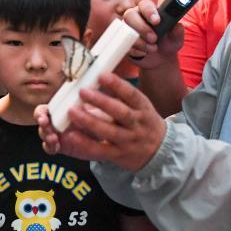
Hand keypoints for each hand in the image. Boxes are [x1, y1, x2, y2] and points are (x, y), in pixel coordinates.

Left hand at [34, 73, 165, 171]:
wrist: (158, 151)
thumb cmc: (142, 122)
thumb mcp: (140, 106)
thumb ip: (121, 94)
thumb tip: (97, 75)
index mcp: (143, 109)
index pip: (132, 95)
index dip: (117, 85)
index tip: (102, 75)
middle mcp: (137, 125)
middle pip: (121, 113)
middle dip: (101, 102)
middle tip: (82, 91)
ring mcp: (128, 142)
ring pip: (109, 132)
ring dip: (89, 121)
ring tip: (72, 111)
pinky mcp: (117, 155)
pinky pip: (100, 150)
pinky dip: (86, 143)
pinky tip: (72, 136)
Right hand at [123, 0, 184, 68]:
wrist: (161, 58)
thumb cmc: (168, 42)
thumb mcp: (176, 38)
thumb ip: (178, 31)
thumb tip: (178, 26)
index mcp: (148, 11)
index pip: (144, 5)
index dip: (149, 11)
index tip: (157, 21)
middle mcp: (135, 17)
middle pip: (129, 15)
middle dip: (142, 28)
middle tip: (154, 38)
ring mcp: (127, 29)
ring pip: (126, 31)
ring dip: (141, 42)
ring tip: (153, 48)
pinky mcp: (123, 42)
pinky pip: (125, 44)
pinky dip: (136, 51)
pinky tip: (145, 53)